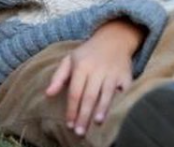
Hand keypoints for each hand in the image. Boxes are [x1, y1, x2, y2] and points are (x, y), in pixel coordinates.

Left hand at [45, 18, 143, 134]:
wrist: (113, 39)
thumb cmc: (88, 53)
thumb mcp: (70, 60)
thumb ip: (58, 77)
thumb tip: (48, 94)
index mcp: (81, 66)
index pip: (75, 92)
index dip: (71, 109)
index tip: (69, 125)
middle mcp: (96, 69)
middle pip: (89, 96)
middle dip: (84, 116)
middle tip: (80, 133)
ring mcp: (112, 73)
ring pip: (106, 95)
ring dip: (101, 110)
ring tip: (96, 123)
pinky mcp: (126, 76)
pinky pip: (123, 91)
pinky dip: (120, 101)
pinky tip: (117, 113)